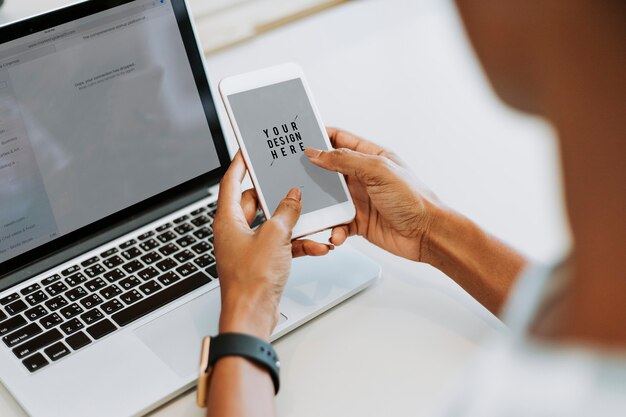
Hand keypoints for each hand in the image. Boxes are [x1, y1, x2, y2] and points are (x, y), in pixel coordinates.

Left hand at [213, 152, 330, 340]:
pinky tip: (317, 245)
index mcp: (228, 219)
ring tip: (312, 218)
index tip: (248, 150)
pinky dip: (298, 244)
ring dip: (293, 224)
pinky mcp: (261, 261)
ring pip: (272, 225)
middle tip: (292, 183)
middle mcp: (235, 231)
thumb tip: (293, 196)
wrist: (252, 316)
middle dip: (277, 196)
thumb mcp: (275, 236)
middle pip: (255, 202)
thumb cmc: (251, 280)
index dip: (240, 163)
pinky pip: (281, 245)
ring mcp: (248, 247)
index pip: (231, 181)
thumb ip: (286, 212)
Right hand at [305, 128, 442, 261]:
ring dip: (321, 206)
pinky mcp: (358, 222)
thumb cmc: (412, 198)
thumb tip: (317, 153)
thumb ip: (345, 160)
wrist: (427, 234)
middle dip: (312, 173)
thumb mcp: (378, 171)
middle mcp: (363, 176)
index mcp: (370, 156)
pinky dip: (333, 229)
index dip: (319, 137)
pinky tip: (336, 233)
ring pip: (329, 199)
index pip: (339, 140)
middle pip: (329, 170)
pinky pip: (337, 224)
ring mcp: (360, 199)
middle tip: (292, 173)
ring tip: (311, 209)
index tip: (299, 137)